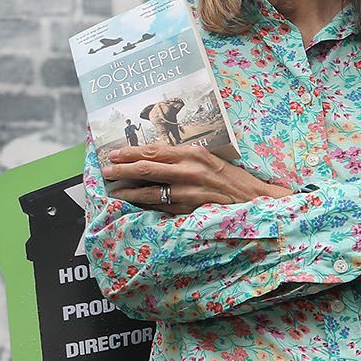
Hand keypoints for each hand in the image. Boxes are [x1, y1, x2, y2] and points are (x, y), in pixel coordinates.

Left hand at [101, 145, 289, 215]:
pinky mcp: (189, 209)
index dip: (130, 152)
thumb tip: (153, 157)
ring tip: (113, 190)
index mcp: (193, 153)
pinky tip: (132, 204)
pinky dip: (144, 205)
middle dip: (122, 169)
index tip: (113, 153)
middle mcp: (189, 170)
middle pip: (146, 169)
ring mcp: (188, 192)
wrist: (254, 200)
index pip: (154, 151)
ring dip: (128, 190)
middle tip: (106, 170)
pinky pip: (160, 207)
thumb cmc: (231, 178)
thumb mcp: (208, 159)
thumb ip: (183, 157)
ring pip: (150, 191)